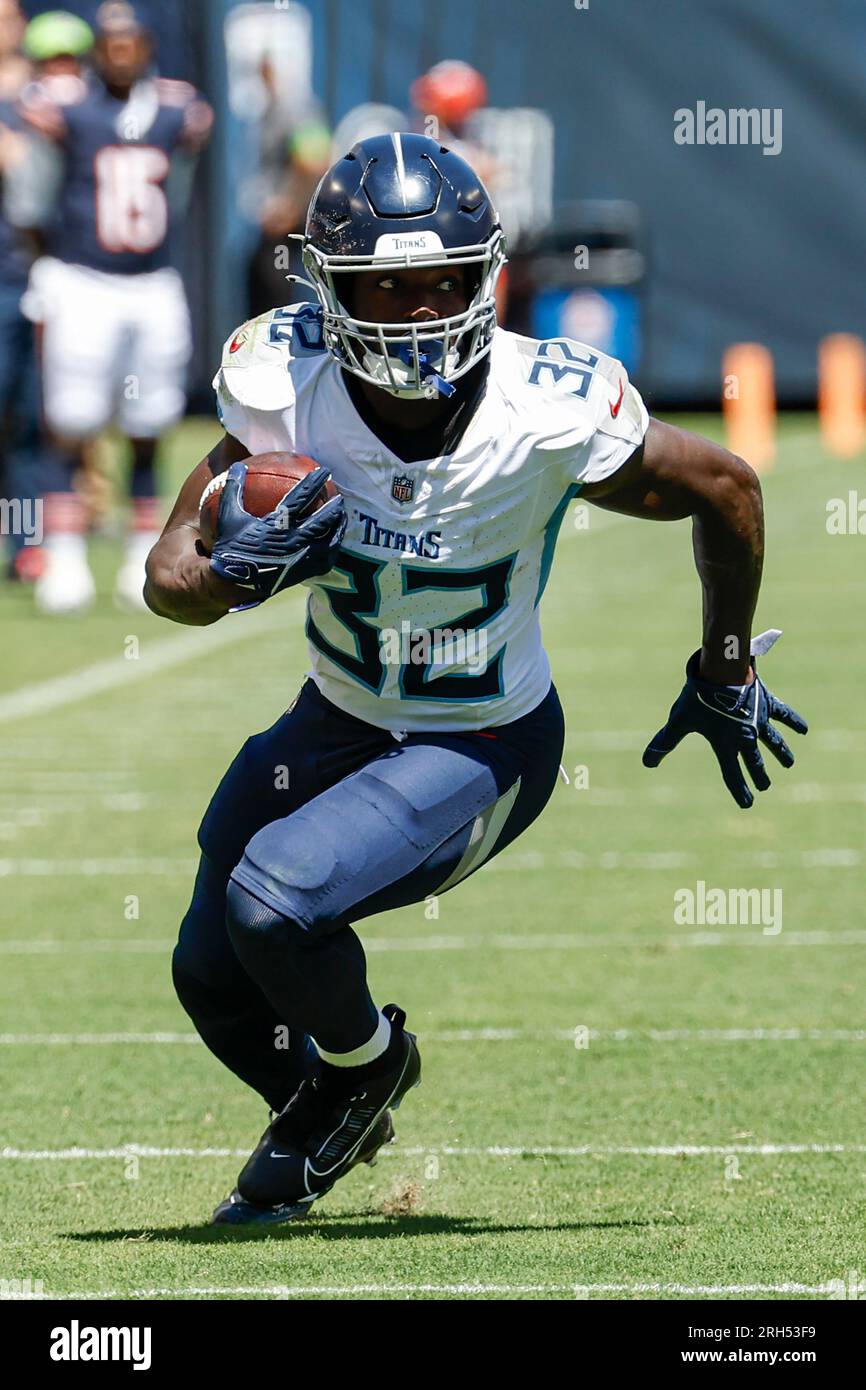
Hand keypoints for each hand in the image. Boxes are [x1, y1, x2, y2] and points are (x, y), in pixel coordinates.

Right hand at [210, 462, 346, 602]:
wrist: (234, 582)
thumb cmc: (231, 547)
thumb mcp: (229, 517)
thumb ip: (234, 490)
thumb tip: (237, 465)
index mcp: (276, 526)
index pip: (300, 499)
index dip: (314, 483)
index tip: (324, 471)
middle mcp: (293, 542)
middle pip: (322, 521)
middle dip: (334, 507)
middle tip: (340, 495)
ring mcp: (301, 559)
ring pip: (329, 541)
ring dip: (338, 527)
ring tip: (343, 517)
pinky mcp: (304, 572)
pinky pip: (326, 559)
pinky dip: (333, 548)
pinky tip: (335, 542)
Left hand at [642, 630, 807, 807]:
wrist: (721, 670)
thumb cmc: (698, 697)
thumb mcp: (679, 721)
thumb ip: (664, 742)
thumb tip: (647, 763)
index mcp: (725, 745)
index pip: (732, 775)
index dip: (740, 791)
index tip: (747, 804)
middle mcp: (746, 737)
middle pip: (755, 761)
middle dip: (760, 775)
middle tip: (765, 786)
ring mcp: (759, 720)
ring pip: (773, 741)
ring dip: (781, 753)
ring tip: (788, 763)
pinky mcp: (767, 703)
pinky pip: (784, 715)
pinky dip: (794, 722)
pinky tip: (803, 730)